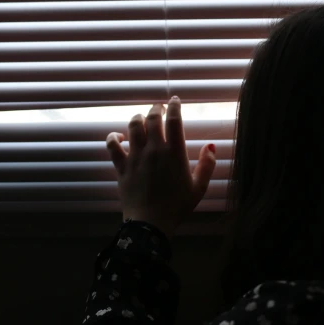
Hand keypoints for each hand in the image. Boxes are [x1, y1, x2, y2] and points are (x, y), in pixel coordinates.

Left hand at [106, 96, 216, 237]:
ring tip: (141, 118)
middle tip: (159, 108)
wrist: (150, 224)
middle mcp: (153, 150)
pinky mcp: (121, 166)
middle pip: (152, 119)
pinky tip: (119, 136)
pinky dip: (114, 137)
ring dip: (137, 118)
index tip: (175, 100)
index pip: (174, 120)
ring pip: (133, 127)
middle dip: (156, 109)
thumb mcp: (198, 187)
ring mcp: (135, 157)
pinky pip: (112, 145)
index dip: (174, 106)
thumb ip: (207, 165)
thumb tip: (210, 147)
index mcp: (174, 153)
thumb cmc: (177, 206)